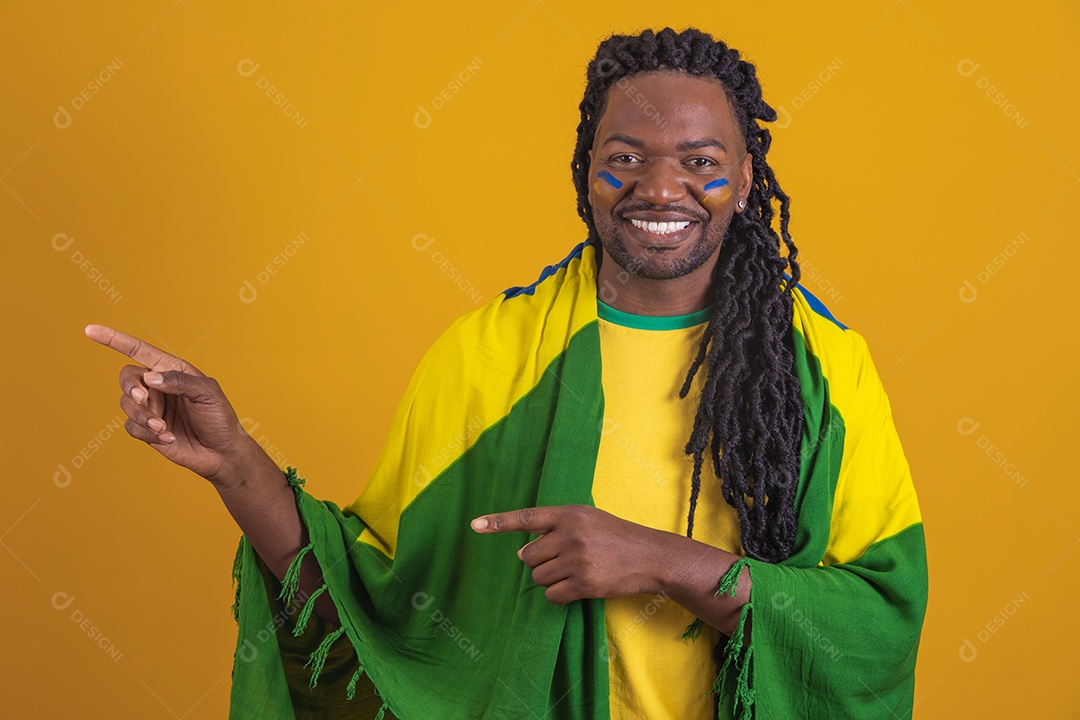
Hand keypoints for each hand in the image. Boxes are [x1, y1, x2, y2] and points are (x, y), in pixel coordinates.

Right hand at [84, 323, 255, 485]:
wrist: (222, 453)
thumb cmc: (220, 418)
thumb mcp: (208, 394)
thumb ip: (180, 381)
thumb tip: (150, 378)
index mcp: (172, 370)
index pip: (139, 351)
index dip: (114, 340)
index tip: (90, 330)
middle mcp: (157, 386)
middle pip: (127, 378)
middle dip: (131, 387)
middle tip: (144, 399)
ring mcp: (151, 408)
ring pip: (127, 404)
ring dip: (143, 416)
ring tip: (163, 426)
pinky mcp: (146, 429)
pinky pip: (131, 427)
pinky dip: (146, 432)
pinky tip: (169, 438)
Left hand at [471, 505, 672, 604]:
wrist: (649, 556)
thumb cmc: (616, 536)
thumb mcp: (587, 519)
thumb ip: (555, 527)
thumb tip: (522, 551)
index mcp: (569, 514)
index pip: (527, 517)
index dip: (499, 522)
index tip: (475, 525)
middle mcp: (570, 534)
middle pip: (529, 556)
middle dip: (540, 561)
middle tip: (564, 559)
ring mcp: (577, 560)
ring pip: (538, 577)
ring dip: (550, 579)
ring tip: (575, 571)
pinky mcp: (584, 583)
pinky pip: (552, 595)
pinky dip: (559, 594)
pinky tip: (577, 586)